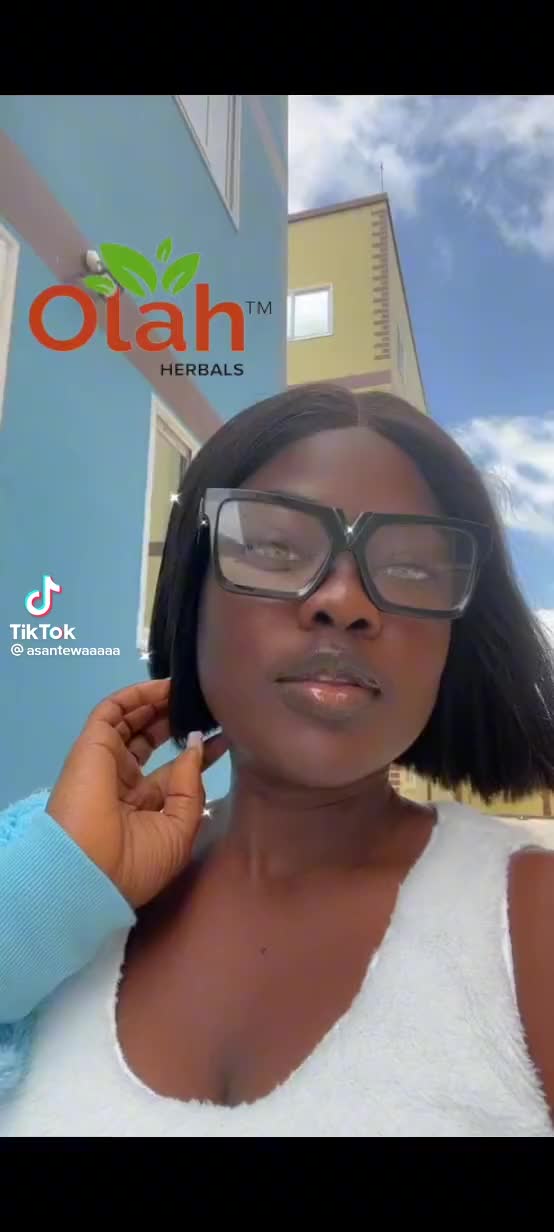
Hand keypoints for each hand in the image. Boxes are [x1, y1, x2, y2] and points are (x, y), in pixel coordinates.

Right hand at [46, 677, 227, 907]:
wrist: (90, 870)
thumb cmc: (139, 860)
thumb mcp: (180, 829)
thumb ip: (191, 785)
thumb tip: (196, 746)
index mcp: (144, 808)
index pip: (174, 771)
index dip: (197, 752)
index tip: (223, 735)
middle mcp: (125, 783)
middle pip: (150, 741)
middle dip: (175, 722)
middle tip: (203, 706)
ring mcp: (106, 762)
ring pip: (131, 721)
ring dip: (157, 704)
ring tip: (186, 690)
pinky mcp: (92, 745)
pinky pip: (113, 711)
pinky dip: (136, 695)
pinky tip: (164, 687)